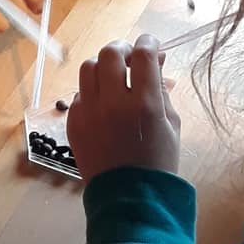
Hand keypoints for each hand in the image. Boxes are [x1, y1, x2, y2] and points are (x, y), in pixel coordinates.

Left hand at [67, 34, 180, 182]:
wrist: (130, 200)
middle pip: (110, 53)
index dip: (149, 43)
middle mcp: (113, 104)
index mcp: (144, 105)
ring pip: (89, 67)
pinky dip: (92, 91)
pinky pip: (79, 93)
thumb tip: (155, 62)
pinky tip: (103, 102)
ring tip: (114, 76)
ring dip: (104, 65)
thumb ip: (161, 90)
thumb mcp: (170, 125)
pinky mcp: (73, 123)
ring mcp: (89, 113)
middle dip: (123, 48)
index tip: (151, 44)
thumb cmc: (158, 162)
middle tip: (131, 57)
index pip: (143, 55)